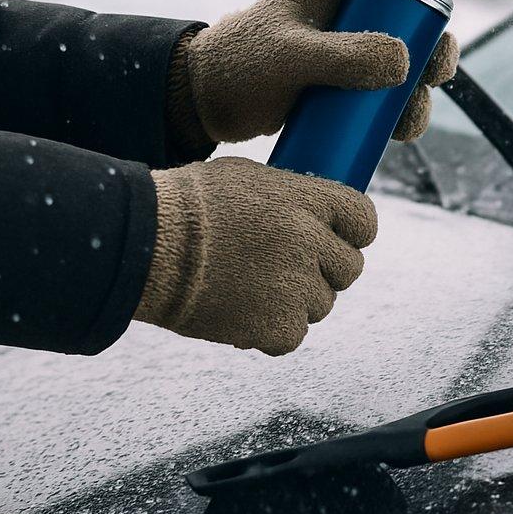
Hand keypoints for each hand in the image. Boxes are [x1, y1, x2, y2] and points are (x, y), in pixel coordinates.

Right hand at [136, 156, 377, 353]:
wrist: (149, 246)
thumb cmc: (189, 206)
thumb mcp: (247, 179)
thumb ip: (290, 198)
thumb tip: (315, 215)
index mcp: (307, 200)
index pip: (363, 220)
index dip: (352, 232)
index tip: (337, 238)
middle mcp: (312, 243)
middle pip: (350, 268)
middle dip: (326, 269)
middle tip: (290, 267)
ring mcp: (297, 288)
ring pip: (322, 304)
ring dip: (297, 299)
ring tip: (255, 288)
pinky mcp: (277, 327)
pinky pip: (294, 334)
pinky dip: (273, 329)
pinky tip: (246, 312)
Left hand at [180, 0, 460, 144]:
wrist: (211, 105)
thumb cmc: (240, 67)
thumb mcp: (288, 58)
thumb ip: (344, 56)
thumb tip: (405, 63)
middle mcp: (347, 1)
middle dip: (436, 30)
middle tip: (436, 64)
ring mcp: (352, 38)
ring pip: (414, 45)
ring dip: (428, 76)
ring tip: (412, 110)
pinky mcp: (352, 74)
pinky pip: (397, 86)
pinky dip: (409, 108)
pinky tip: (399, 129)